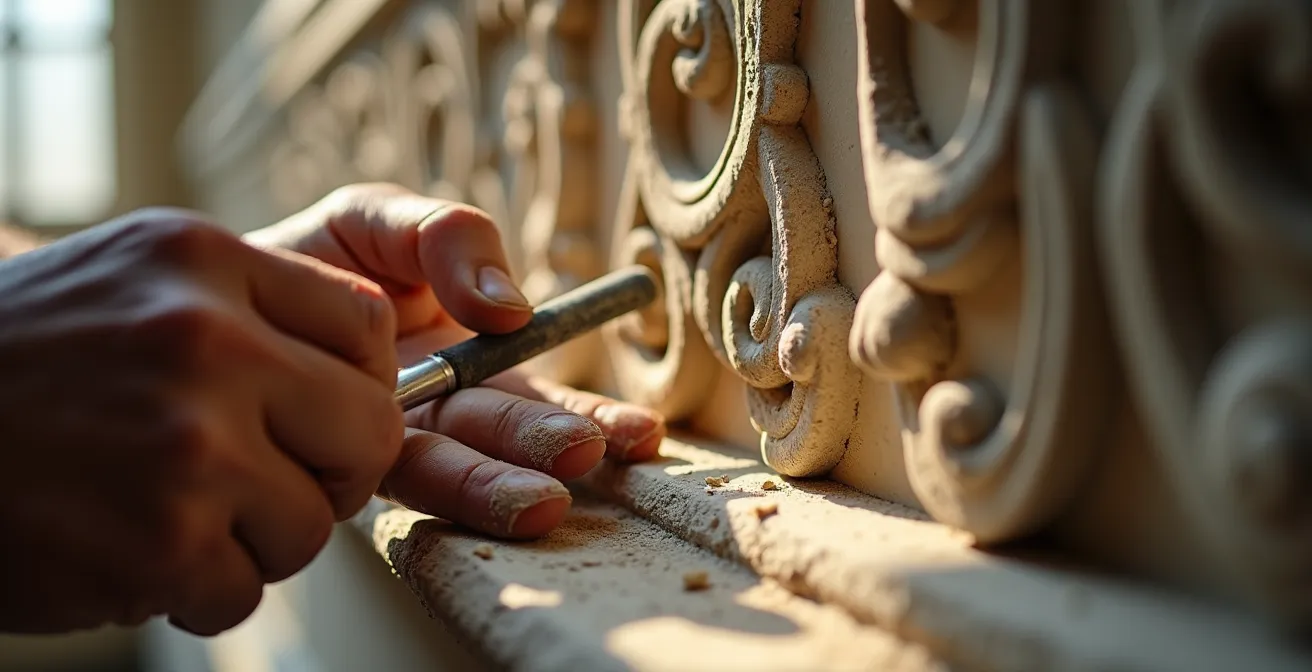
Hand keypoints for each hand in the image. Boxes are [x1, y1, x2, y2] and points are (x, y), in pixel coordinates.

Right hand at [0, 209, 402, 635]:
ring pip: (311, 523)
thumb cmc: (15, 363)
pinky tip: (136, 555)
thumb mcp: (130, 279)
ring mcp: (186, 442)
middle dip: (334, 472)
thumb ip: (245, 308)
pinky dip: (199, 591)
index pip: (368, 323)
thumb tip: (364, 368)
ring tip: (180, 517)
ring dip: (256, 540)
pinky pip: (245, 590)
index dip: (363, 384)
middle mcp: (206, 340)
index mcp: (203, 260)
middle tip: (277, 484)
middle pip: (371, 428)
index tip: (328, 416)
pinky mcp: (159, 540)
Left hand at [247, 183, 665, 537]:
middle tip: (589, 454)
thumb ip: (450, 237)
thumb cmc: (311, 253)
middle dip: (548, 443)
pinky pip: (398, 481)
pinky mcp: (345, 465)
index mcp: (462, 343)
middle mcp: (439, 398)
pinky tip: (489, 506)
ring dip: (503, 482)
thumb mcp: (381, 216)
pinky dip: (448, 494)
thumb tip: (510, 305)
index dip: (586, 409)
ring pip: (455, 463)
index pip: (533, 380)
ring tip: (546, 502)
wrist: (211, 293)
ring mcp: (391, 436)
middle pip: (502, 426)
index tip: (632, 434)